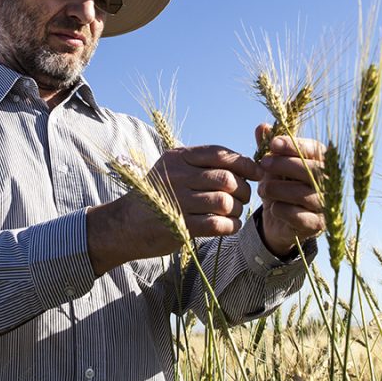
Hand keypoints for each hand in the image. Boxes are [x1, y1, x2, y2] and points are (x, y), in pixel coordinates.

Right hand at [87, 145, 262, 274]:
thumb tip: (245, 163)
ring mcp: (177, 201)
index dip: (244, 163)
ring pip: (225, 202)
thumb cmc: (158, 194)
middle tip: (245, 197)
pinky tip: (229, 226)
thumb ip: (202, 163)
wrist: (125, 224)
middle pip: (226, 178)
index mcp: (178, 157)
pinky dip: (230, 226)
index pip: (219, 154)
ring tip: (235, 212)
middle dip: (244, 189)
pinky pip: (217, 224)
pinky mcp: (180, 226)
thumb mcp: (173, 168)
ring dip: (238, 209)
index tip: (256, 173)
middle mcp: (177, 175)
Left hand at [254, 123, 325, 256]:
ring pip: (304, 194)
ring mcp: (326, 205)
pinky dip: (284, 210)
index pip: (314, 149)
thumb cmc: (279, 185)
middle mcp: (329, 183)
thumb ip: (267, 147)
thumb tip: (261, 127)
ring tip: (262, 188)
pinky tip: (273, 207)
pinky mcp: (317, 225)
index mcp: (322, 162)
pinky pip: (301, 217)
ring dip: (279, 189)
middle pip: (312, 170)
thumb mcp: (271, 165)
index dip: (294, 145)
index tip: (273, 143)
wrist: (277, 220)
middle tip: (263, 163)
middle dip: (285, 165)